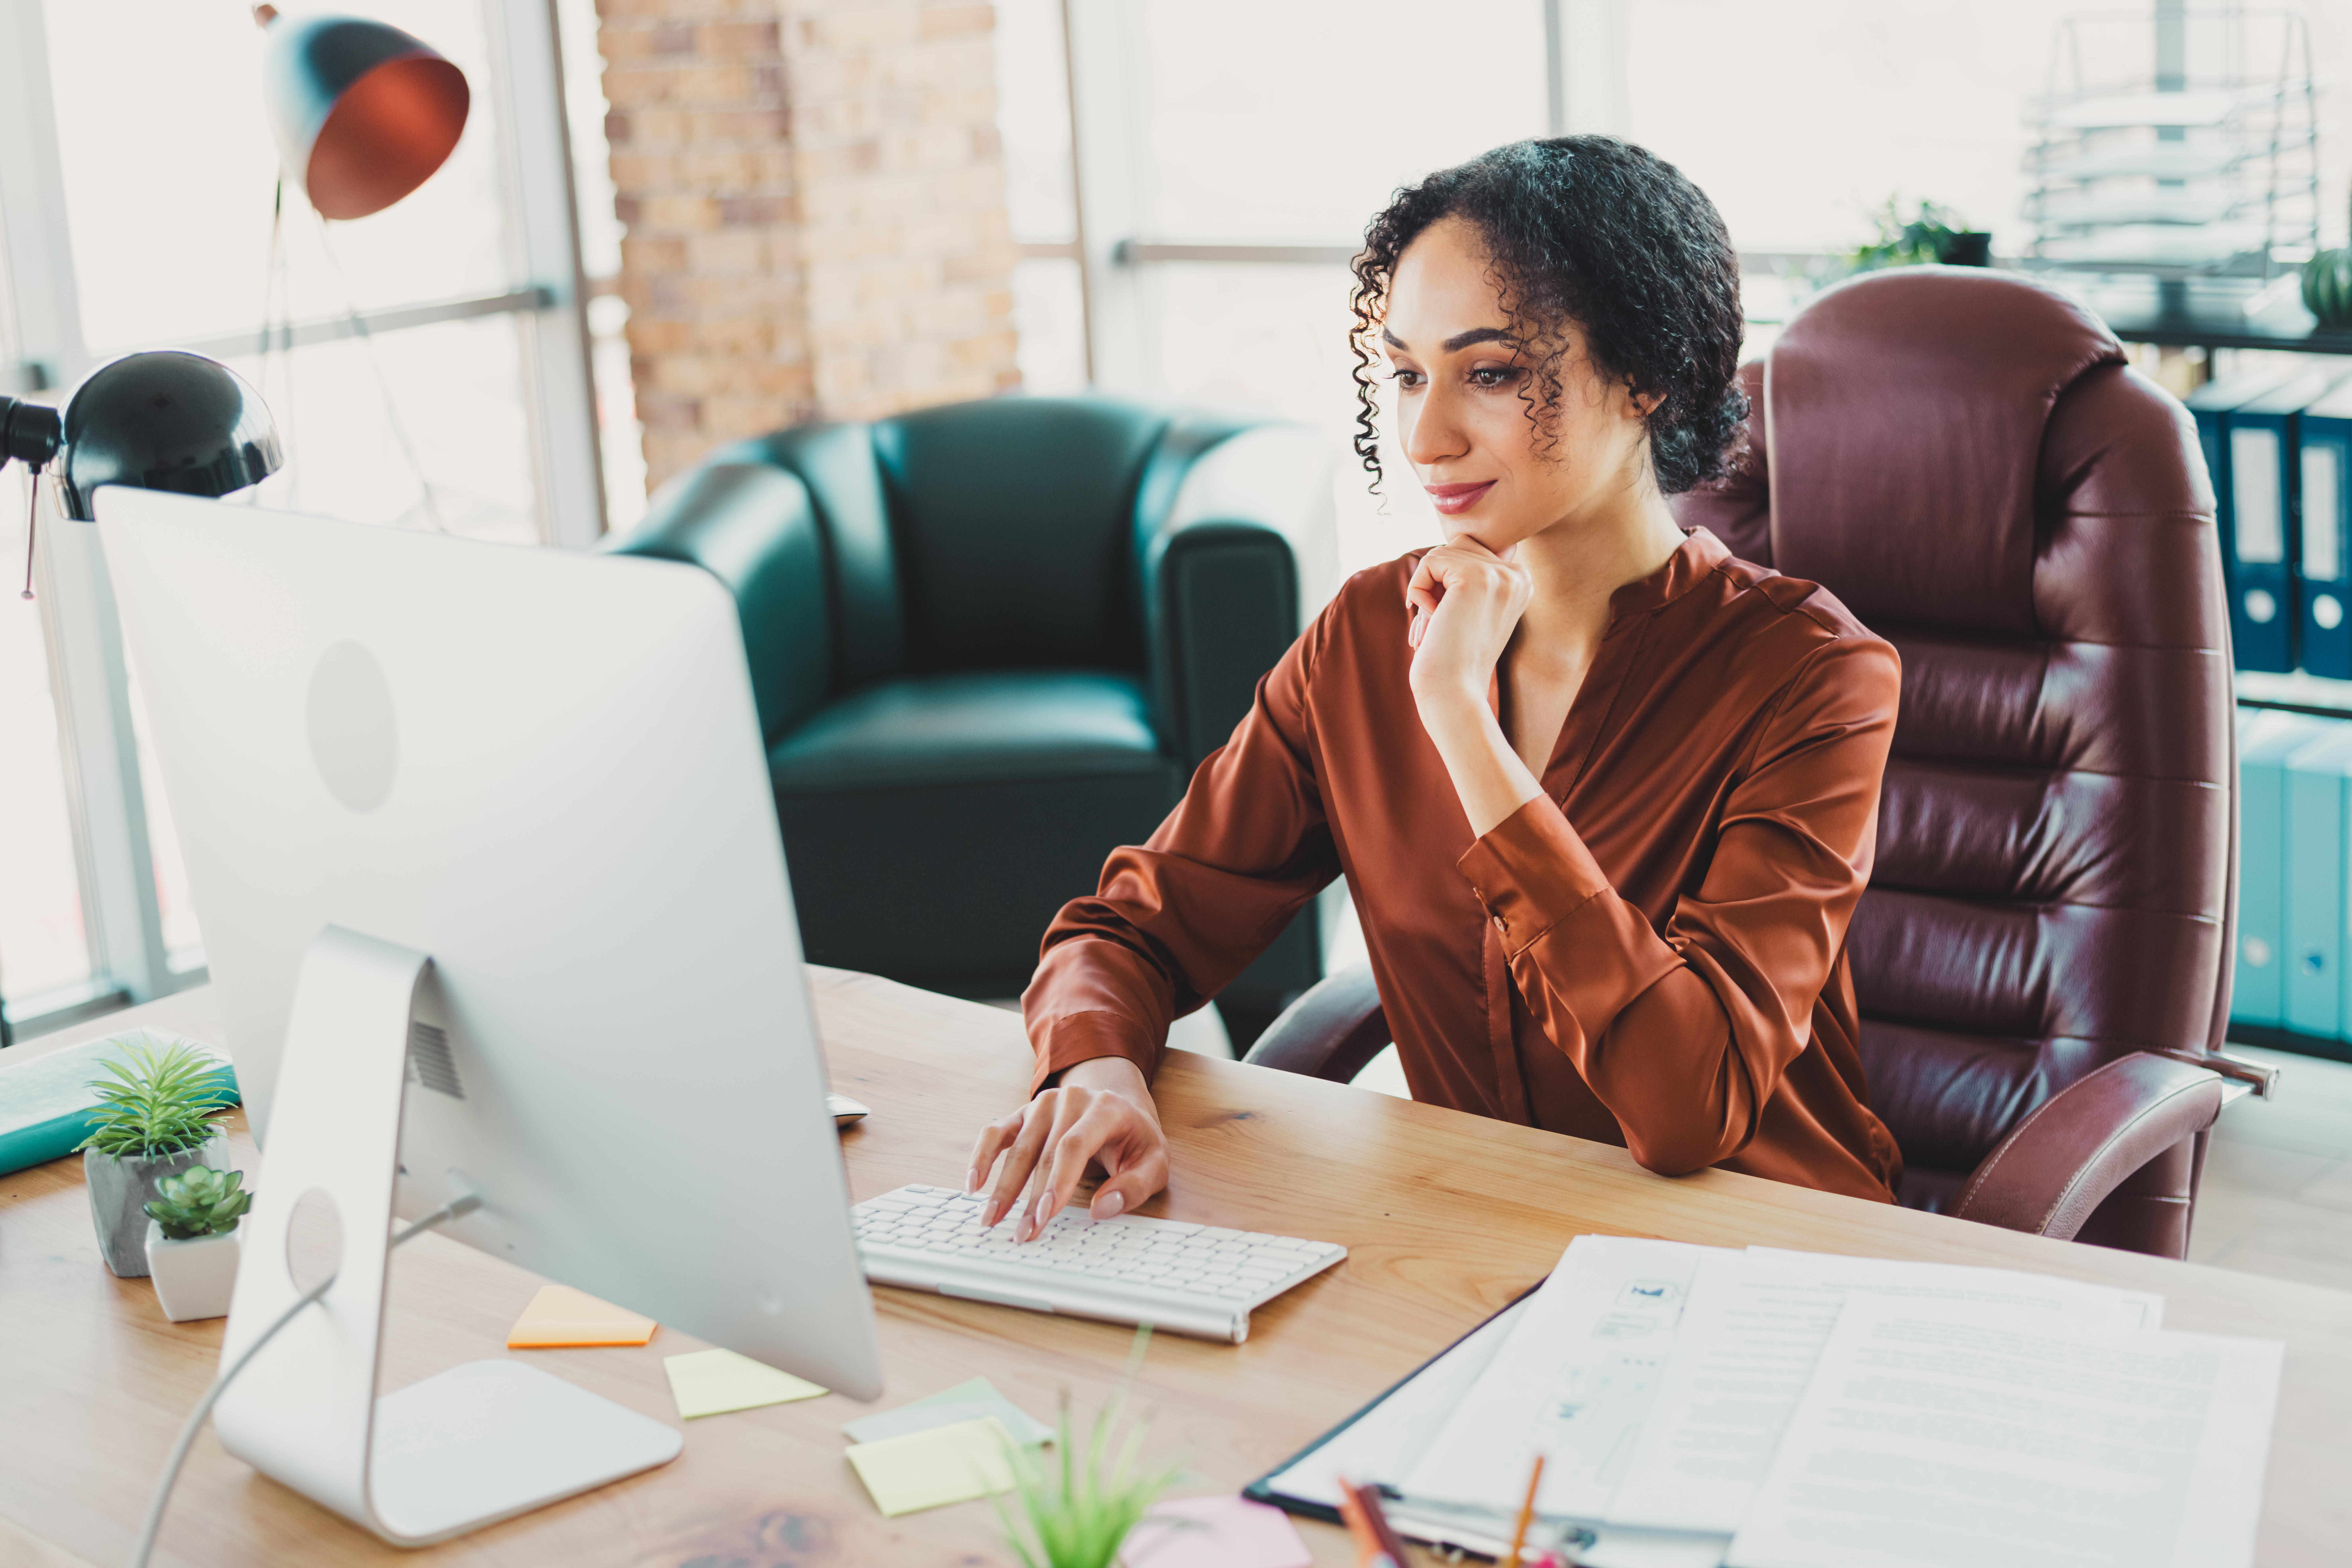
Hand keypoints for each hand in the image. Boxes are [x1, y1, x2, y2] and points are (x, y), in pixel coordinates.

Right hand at [965, 1056, 1170, 1240]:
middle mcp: (1070, 1101)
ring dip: (1003, 1187)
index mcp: (1105, 1109)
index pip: (1074, 1146)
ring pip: (1017, 1148)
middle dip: (1029, 1198)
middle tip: (1021, 1234)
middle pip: (1043, 1153)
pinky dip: (981, 1157)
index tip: (1044, 1216)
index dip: (1057, 1182)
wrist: (1119, 1103)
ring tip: (992, 1220)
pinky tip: (974, 1184)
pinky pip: (995, 1133)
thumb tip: (1102, 1209)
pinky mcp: (1023, 1113)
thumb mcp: (1155, 1162)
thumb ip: (1135, 1186)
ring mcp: (1043, 1104)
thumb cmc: (1136, 1139)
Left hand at [1405, 537, 1531, 712]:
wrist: (1455, 693)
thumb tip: (1457, 539)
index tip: (1453, 620)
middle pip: (1455, 546)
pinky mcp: (1476, 577)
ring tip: (1440, 622)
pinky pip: (1429, 562)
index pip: (1469, 550)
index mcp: (1521, 580)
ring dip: (1427, 589)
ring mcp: (1500, 574)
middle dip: (1436, 582)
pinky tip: (1434, 620)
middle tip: (1443, 623)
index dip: (1447, 582)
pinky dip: (1418, 591)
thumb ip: (1470, 573)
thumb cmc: (1453, 657)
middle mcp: (1518, 573)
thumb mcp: (1470, 608)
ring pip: (1440, 553)